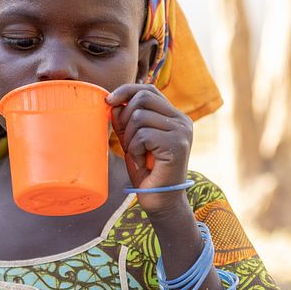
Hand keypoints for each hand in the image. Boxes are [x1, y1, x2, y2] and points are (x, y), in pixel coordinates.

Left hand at [107, 83, 192, 212]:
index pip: (149, 90)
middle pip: (143, 98)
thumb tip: (113, 103)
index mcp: (173, 116)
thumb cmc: (146, 170)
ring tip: (138, 154)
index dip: (127, 90)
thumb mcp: (132, 140)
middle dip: (125, 118)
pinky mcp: (177, 144)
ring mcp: (182, 131)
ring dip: (130, 138)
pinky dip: (135, 150)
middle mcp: (181, 120)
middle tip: (128, 142)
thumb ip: (125, 121)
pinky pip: (143, 135)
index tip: (108, 101)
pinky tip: (143, 162)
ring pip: (140, 117)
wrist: (160, 199)